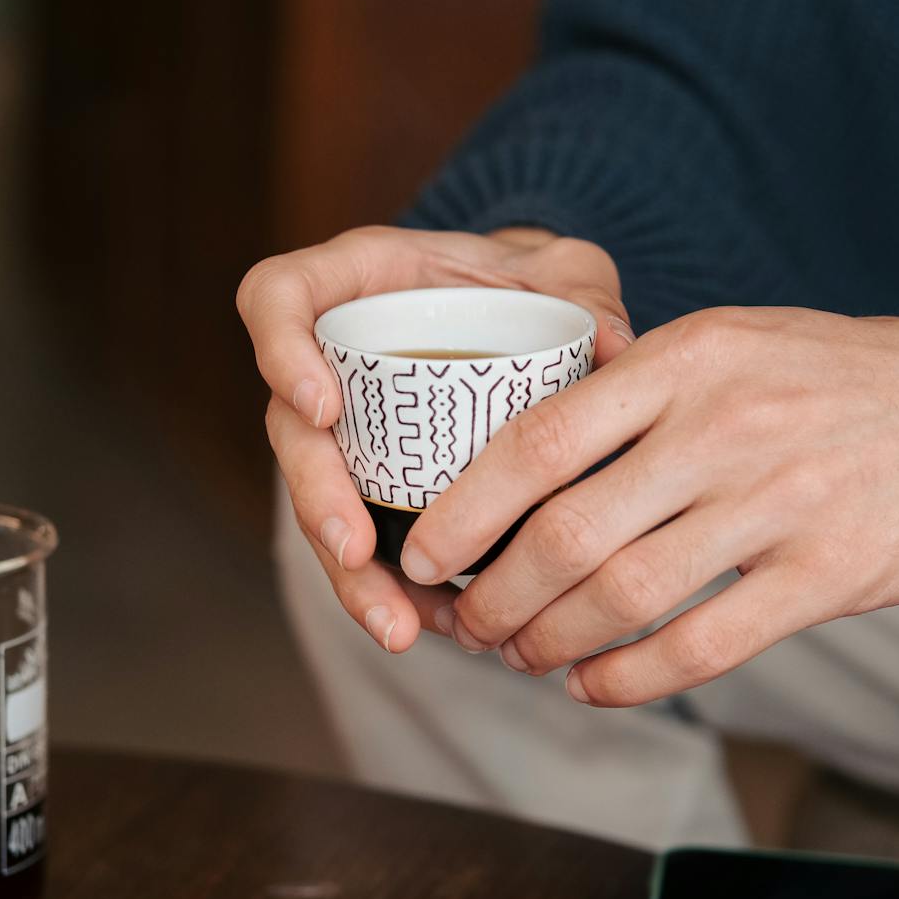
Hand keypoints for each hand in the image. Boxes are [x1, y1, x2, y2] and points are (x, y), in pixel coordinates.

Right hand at [241, 225, 636, 650]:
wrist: (528, 310)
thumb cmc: (530, 279)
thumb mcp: (563, 271)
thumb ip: (586, 294)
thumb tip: (620, 351)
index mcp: (356, 282)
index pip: (277, 297)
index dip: (282, 352)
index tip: (325, 410)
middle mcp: (330, 358)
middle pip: (290, 432)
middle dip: (319, 500)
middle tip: (358, 554)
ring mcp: (343, 428)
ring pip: (319, 505)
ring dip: (351, 575)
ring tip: (398, 627)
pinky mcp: (371, 484)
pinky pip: (363, 541)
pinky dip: (393, 589)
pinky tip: (435, 626)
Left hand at [398, 307, 898, 705]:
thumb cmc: (866, 378)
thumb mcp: (749, 340)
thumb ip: (651, 389)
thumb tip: (538, 456)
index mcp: (694, 357)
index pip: (538, 438)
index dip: (465, 508)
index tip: (426, 550)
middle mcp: (727, 426)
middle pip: (565, 532)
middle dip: (495, 595)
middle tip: (469, 623)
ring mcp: (781, 503)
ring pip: (621, 597)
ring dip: (550, 643)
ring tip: (523, 657)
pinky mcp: (829, 576)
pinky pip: (699, 646)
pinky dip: (629, 679)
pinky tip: (598, 687)